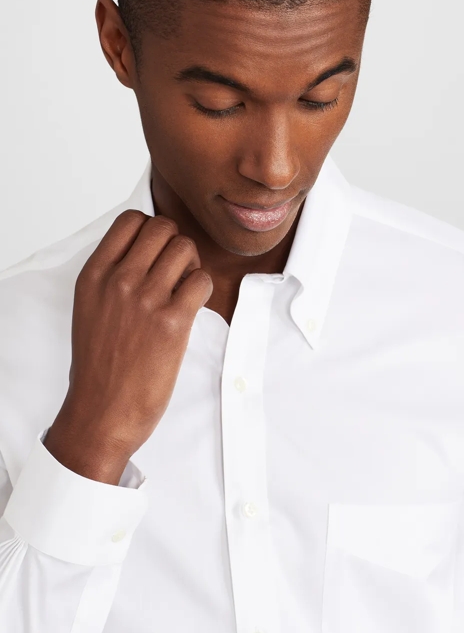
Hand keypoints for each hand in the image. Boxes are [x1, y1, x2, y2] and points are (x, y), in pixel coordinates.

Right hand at [44, 209, 212, 484]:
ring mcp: (146, 299)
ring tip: (183, 292)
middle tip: (176, 273)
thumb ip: (112, 276)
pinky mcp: (173, 322)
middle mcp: (117, 281)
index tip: (157, 253)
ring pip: (185, 249)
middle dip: (176, 245)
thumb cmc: (100, 366)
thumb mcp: (91, 309)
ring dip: (192, 266)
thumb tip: (145, 252)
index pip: (130, 220)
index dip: (152, 231)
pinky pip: (202, 281)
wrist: (101, 412)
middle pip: (163, 228)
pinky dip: (203, 290)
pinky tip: (192, 309)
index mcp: (93, 275)